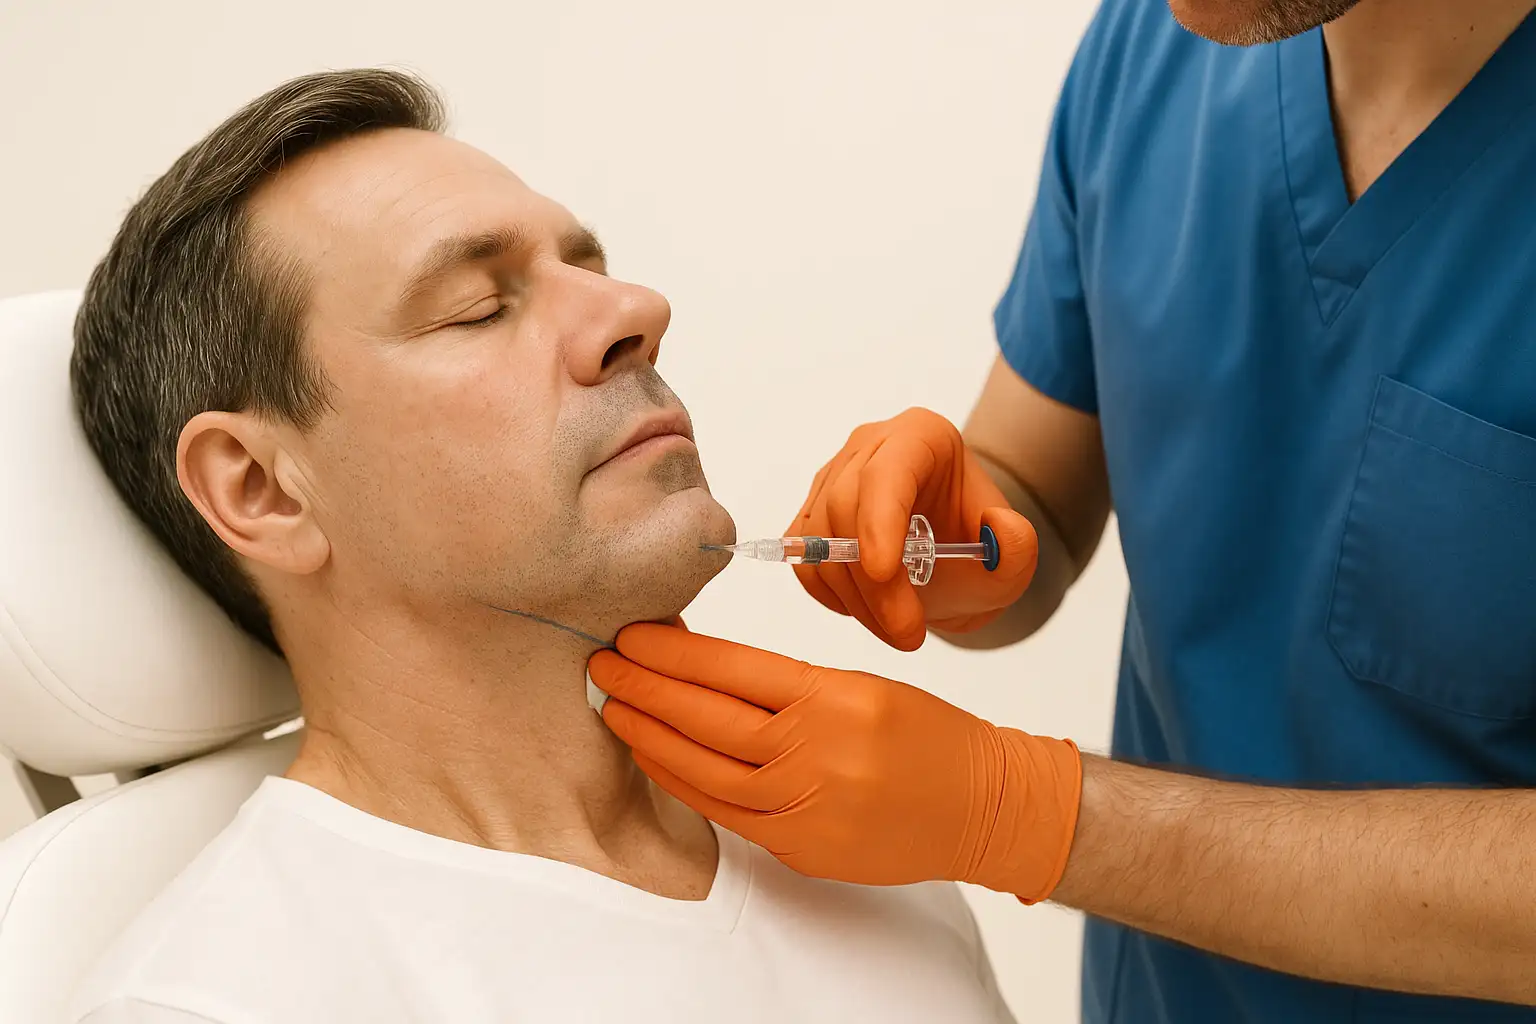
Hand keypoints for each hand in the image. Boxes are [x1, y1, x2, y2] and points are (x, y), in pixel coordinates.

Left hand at [587, 624, 1080, 899]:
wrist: (981, 803)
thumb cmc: (925, 734)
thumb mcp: (860, 684)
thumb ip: (784, 683)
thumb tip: (703, 668)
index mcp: (831, 697)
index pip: (730, 667)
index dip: (672, 651)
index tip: (633, 634)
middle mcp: (814, 752)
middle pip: (705, 716)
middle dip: (644, 686)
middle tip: (603, 663)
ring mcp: (804, 806)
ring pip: (703, 768)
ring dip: (649, 735)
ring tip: (615, 708)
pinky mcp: (799, 847)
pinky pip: (724, 813)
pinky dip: (683, 782)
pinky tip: (655, 757)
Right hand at [791, 407, 1038, 649]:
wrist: (952, 563)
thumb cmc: (978, 551)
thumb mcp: (1014, 558)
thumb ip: (1020, 548)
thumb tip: (1001, 527)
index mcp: (921, 436)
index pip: (888, 471)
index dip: (879, 520)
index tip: (885, 572)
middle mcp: (869, 447)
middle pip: (845, 507)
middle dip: (873, 582)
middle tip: (908, 633)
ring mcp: (832, 479)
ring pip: (820, 539)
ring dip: (855, 599)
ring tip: (898, 630)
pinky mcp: (811, 517)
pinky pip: (805, 561)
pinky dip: (832, 596)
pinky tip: (869, 611)